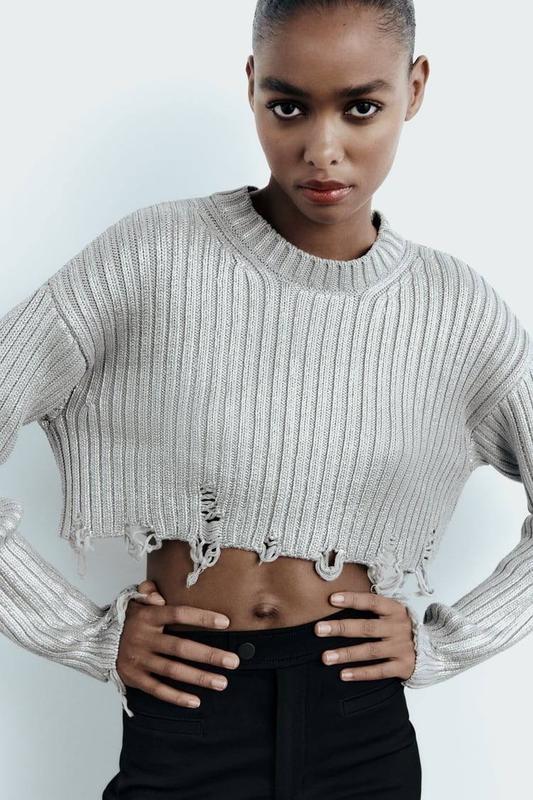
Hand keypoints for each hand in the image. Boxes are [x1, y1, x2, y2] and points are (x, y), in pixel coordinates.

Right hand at [116, 582, 240, 707]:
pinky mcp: (134, 678)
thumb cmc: (126, 619)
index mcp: (148, 616)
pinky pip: (157, 690)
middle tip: (234, 661)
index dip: (201, 618)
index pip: (178, 614)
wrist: (95, 641)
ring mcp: (138, 660)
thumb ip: (147, 591)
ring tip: (222, 682)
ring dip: (199, 677)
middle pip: (181, 648)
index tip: (225, 622)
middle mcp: (143, 638)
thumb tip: (157, 595)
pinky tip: (195, 701)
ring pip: (173, 671)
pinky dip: (176, 697)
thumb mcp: (134, 599)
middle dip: (209, 655)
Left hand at [314, 591, 415, 681]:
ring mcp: (401, 648)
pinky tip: (343, 674)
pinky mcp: (403, 666)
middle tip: (318, 629)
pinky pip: (379, 671)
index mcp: (395, 610)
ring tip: (325, 657)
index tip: (331, 599)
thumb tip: (336, 599)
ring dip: (346, 654)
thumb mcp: (392, 612)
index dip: (352, 599)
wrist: (431, 648)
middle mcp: (399, 628)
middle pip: (367, 628)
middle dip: (341, 628)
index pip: (372, 602)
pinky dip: (361, 673)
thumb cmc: (400, 626)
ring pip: (370, 651)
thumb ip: (371, 607)